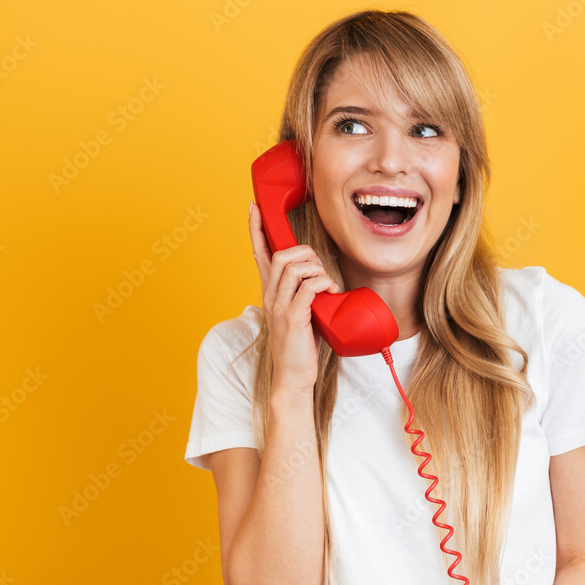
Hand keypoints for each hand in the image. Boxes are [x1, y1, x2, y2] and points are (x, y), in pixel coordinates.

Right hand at [248, 201, 340, 391]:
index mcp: (270, 291)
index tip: (254, 207)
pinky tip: (330, 293)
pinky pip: (308, 287)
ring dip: (317, 270)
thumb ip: (305, 293)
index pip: (259, 253)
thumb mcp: (301, 312)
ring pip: (294, 268)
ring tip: (328, 285)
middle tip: (321, 272)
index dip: (256, 229)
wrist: (293, 376)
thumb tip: (323, 278)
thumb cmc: (300, 345)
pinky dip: (323, 284)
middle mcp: (270, 295)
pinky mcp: (292, 317)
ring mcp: (279, 306)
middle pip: (282, 255)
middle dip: (306, 253)